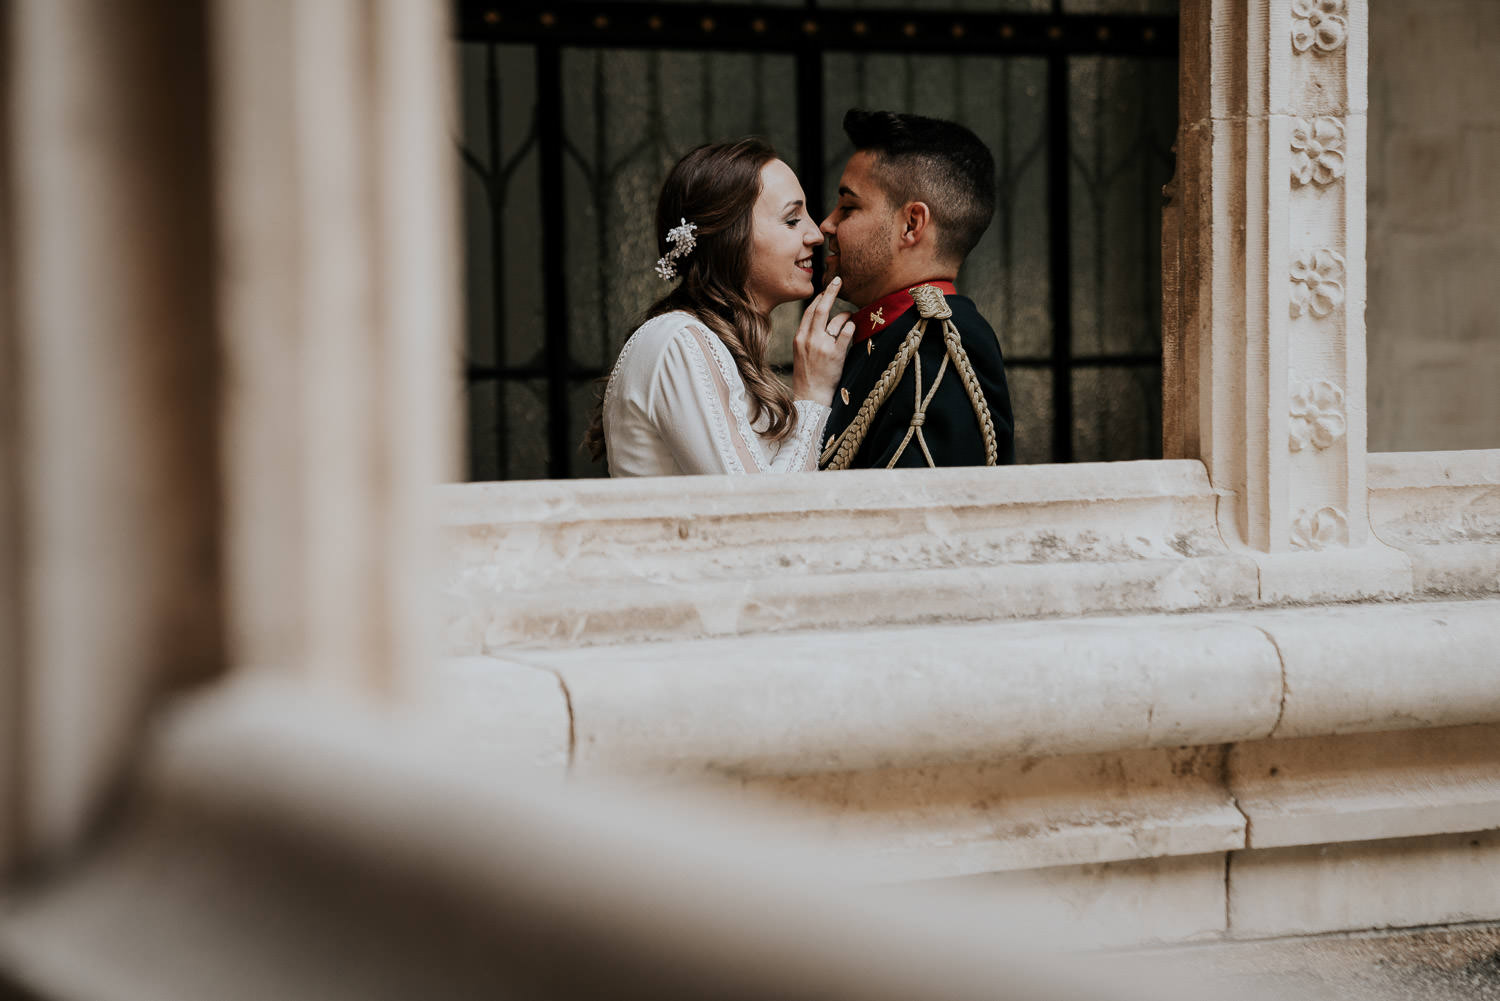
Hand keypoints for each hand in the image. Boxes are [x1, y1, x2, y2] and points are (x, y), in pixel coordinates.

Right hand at [792, 276, 853, 404]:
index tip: (826, 288)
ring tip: (849, 318)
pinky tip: (854, 327)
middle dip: (830, 291)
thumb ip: (808, 337)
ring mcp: (822, 346)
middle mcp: (809, 339)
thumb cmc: (807, 376)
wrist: (810, 397)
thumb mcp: (800, 353)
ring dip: (846, 315)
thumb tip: (820, 321)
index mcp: (799, 338)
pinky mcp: (835, 354)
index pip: (809, 311)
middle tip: (838, 280)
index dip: (819, 298)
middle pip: (821, 308)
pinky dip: (852, 326)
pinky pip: (847, 332)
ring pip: (836, 319)